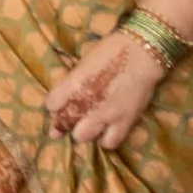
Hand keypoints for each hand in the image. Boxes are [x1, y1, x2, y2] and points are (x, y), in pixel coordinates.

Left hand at [45, 30, 164, 148]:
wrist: (141, 54)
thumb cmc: (110, 51)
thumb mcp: (84, 63)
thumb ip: (73, 81)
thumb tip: (67, 94)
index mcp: (74, 83)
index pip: (51, 103)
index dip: (52, 105)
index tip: (56, 105)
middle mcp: (87, 103)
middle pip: (65, 125)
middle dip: (66, 123)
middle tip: (72, 119)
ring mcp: (106, 115)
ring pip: (84, 137)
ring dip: (84, 133)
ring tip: (88, 127)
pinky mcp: (125, 122)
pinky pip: (111, 142)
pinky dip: (105, 140)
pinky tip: (105, 134)